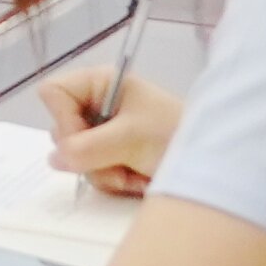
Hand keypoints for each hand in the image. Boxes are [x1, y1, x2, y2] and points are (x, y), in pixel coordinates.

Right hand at [33, 67, 185, 195]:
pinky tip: (137, 179)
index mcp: (102, 84)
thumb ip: (89, 148)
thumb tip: (54, 158)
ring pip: (76, 157)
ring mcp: (104, 132)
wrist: (212, 164)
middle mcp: (98, 105)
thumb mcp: (131, 138)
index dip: (63, 119)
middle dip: (88, 155)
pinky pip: (93, 172)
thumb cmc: (175, 136)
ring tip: (134, 173)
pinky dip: (114, 181)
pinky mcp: (112, 156)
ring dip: (104, 173)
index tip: (85, 140)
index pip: (53, 93)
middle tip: (117, 160)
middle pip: (62, 130)